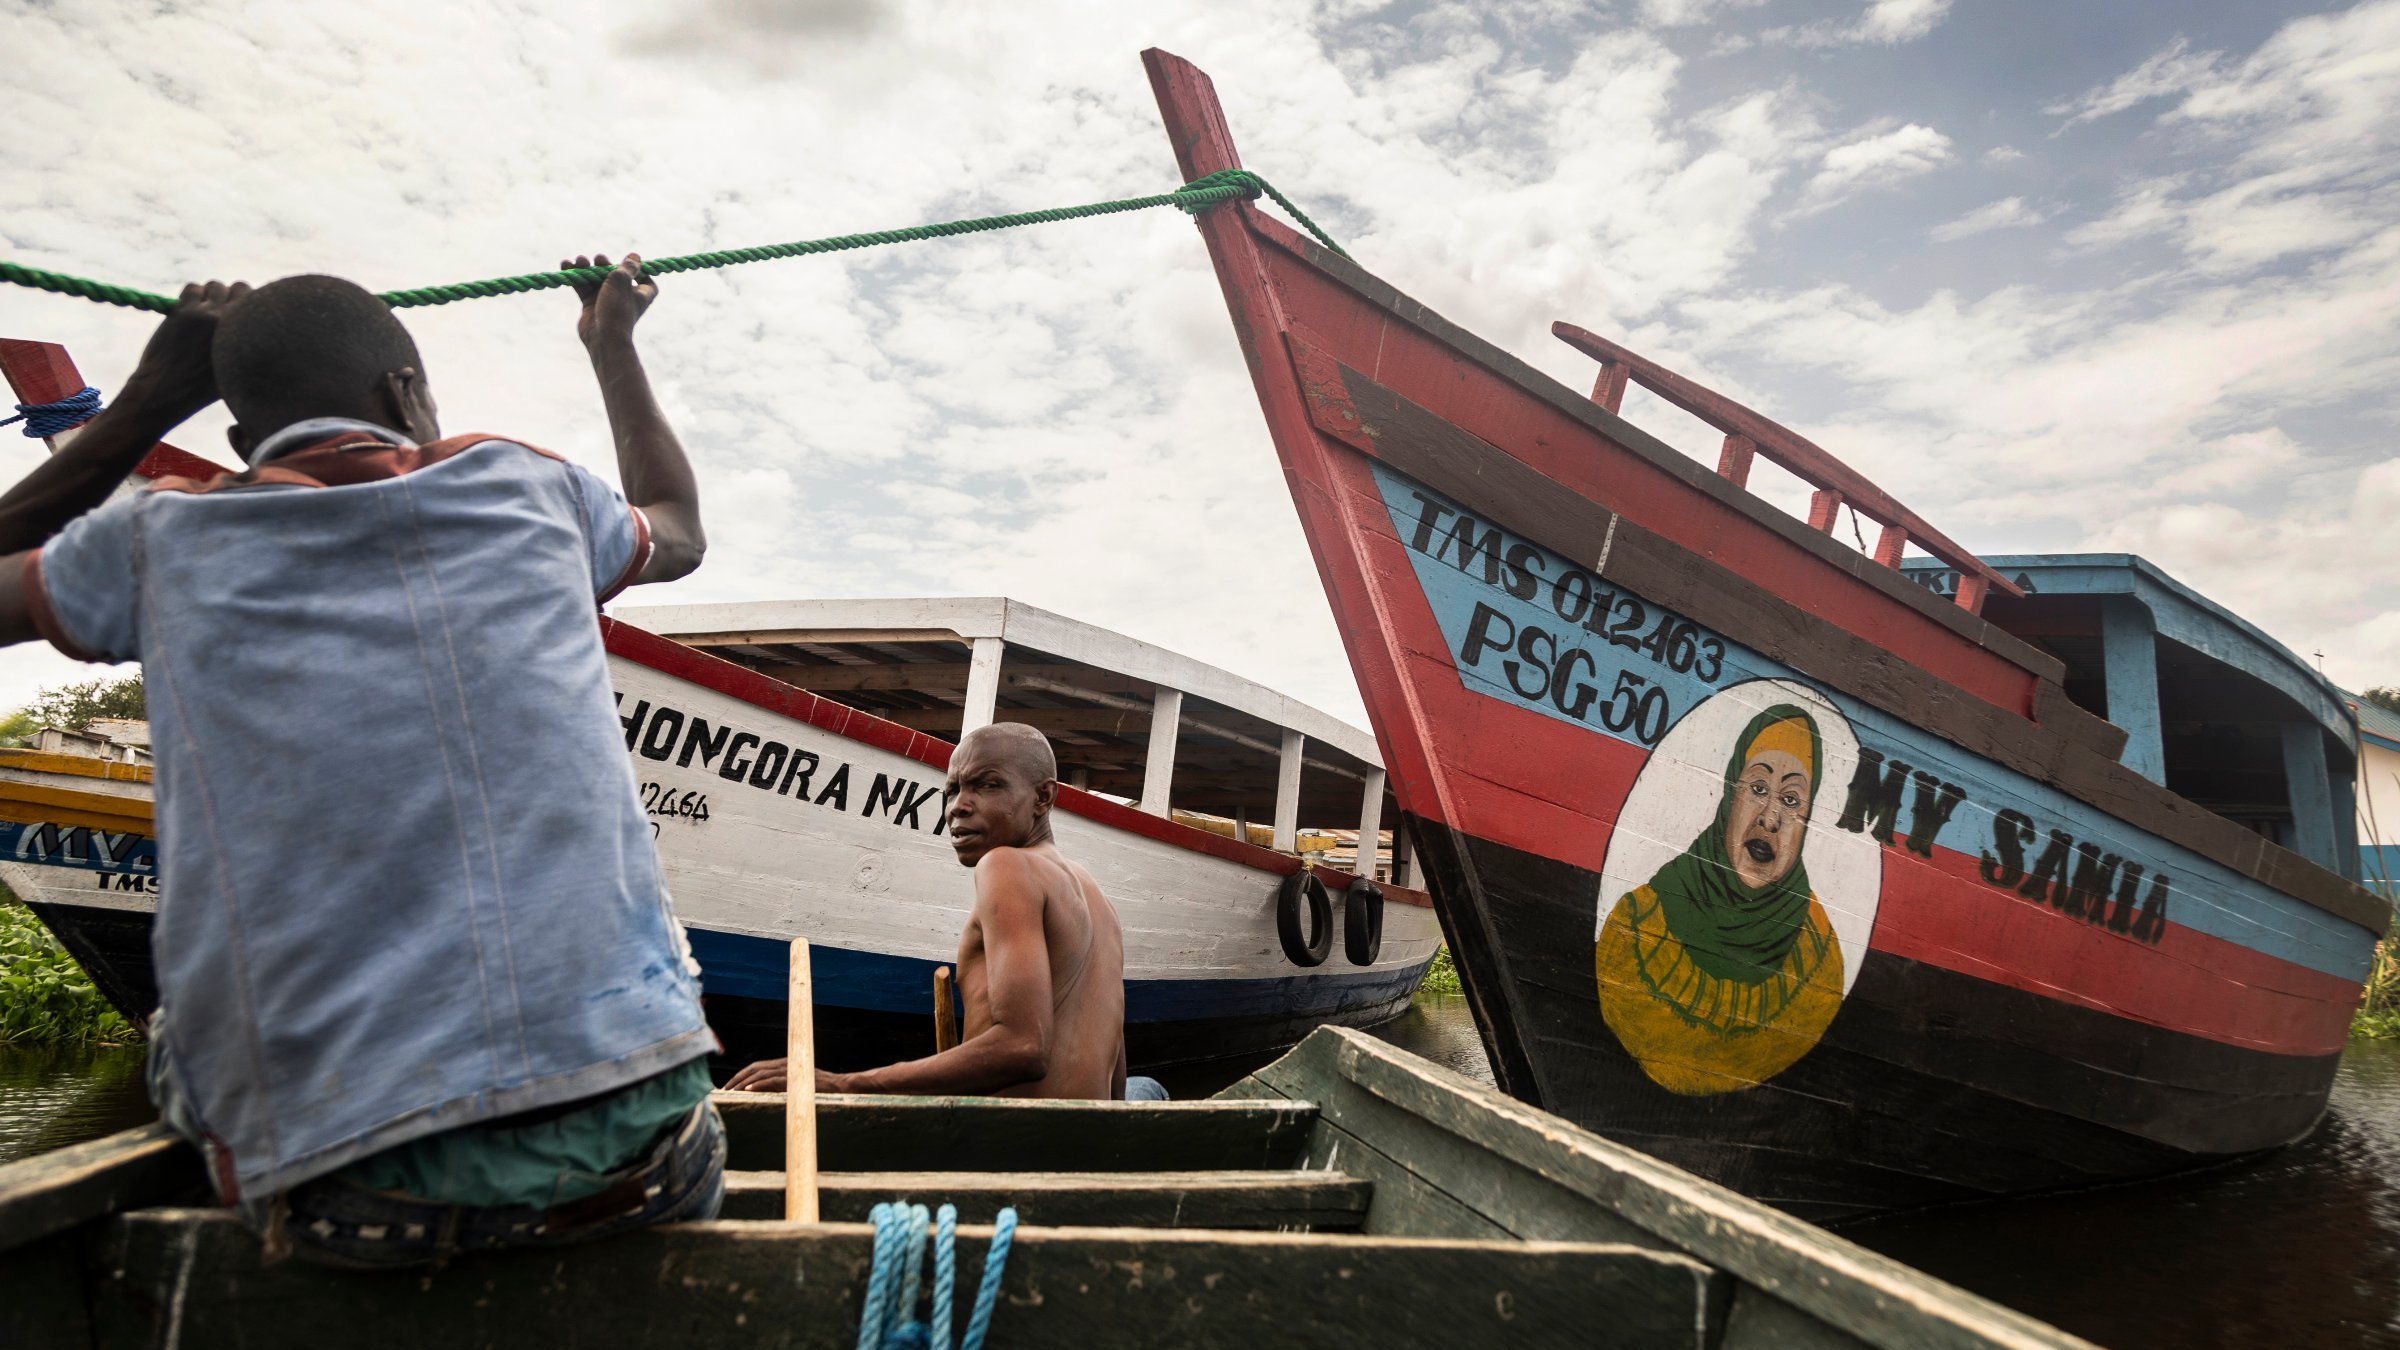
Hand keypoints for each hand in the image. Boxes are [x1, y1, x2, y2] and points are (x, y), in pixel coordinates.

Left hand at [119, 280, 250, 422]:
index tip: (246, 311)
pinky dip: (193, 294)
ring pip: (215, 285)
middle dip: (235, 296)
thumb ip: (251, 348)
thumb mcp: (240, 370)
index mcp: (247, 335)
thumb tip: (257, 329)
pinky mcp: (181, 311)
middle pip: (240, 287)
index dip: (253, 303)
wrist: (168, 390)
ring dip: (213, 294)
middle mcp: (229, 320)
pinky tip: (192, 309)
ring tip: (207, 310)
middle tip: (227, 311)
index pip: (259, 299)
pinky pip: (192, 288)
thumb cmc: (205, 388)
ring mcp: (203, 314)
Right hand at [564, 253, 655, 350]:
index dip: (640, 270)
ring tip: (579, 260)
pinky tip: (566, 265)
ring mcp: (607, 300)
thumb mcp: (623, 281)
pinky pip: (583, 287)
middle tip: (598, 258)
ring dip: (587, 268)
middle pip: (615, 275)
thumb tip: (636, 256)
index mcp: (641, 293)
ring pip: (596, 279)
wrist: (603, 337)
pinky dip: (576, 276)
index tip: (631, 261)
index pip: (645, 280)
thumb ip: (628, 267)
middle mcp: (625, 296)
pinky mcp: (591, 305)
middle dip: (605, 265)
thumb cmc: (617, 308)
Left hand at [723, 1058, 848, 1091]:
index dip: (742, 1074)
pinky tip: (748, 1090)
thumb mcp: (797, 1085)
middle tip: (724, 1090)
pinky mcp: (795, 1080)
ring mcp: (790, 1071)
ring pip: (761, 1073)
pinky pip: (773, 1081)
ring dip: (744, 1082)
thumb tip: (765, 1095)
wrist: (840, 1087)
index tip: (729, 1086)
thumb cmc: (820, 1089)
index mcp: (785, 1064)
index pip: (757, 1066)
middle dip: (737, 1078)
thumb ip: (783, 1086)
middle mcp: (785, 1064)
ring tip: (731, 1091)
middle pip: (755, 1068)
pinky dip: (759, 1085)